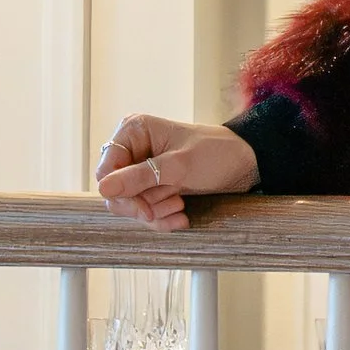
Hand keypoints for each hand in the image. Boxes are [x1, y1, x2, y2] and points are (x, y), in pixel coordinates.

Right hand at [94, 116, 258, 231]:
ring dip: (155, 212)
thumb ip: (140, 178)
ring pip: (129, 204)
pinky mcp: (154, 186)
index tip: (144, 210)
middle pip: (114, 191)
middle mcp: (133, 149)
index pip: (106, 170)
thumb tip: (103, 189)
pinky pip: (144, 209)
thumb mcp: (179, 166)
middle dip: (142, 205)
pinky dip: (162, 218)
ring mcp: (142, 169)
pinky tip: (182, 219)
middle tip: (172, 204)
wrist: (246, 164)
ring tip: (181, 207)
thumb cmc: (216, 154)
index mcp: (133, 131)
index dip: (120, 193)